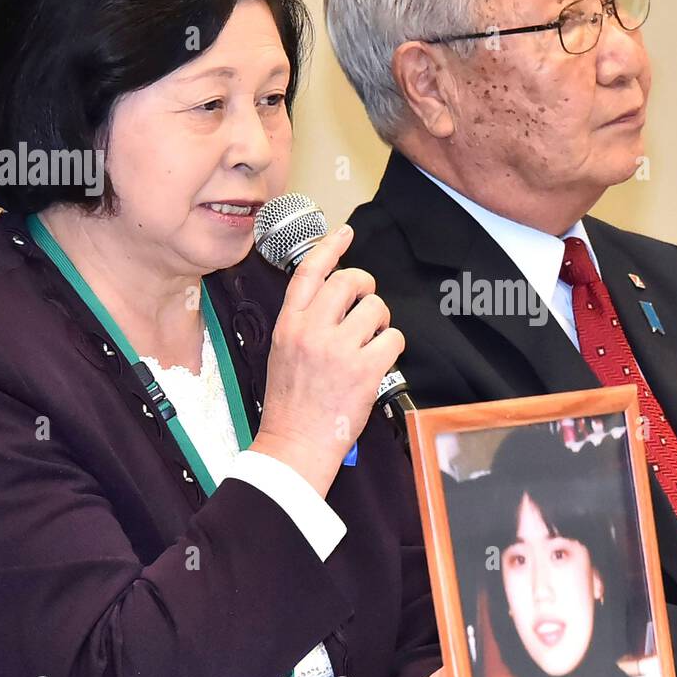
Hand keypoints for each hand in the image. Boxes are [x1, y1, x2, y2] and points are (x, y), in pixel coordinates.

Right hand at [249, 223, 404, 496]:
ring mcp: (338, 349)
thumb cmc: (291, 403)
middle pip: (350, 281)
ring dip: (380, 323)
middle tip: (367, 306)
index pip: (309, 272)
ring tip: (368, 346)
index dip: (330, 247)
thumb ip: (305, 322)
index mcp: (289, 324)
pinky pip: (393, 338)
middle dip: (366, 288)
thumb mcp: (283, 352)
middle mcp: (312, 330)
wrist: (295, 444)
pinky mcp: (364, 369)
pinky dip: (391, 348)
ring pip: (377, 308)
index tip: (345, 232)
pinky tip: (378, 364)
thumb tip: (337, 297)